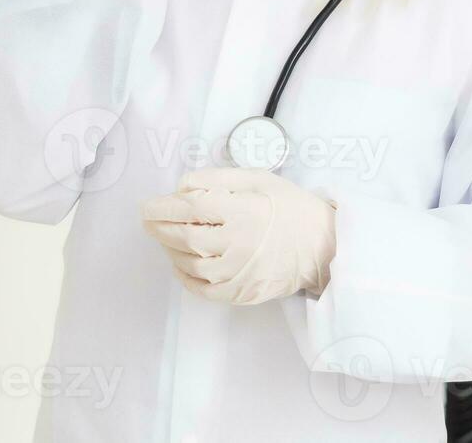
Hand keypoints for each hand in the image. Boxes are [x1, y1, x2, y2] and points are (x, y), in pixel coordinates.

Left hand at [140, 167, 337, 305]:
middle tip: (148, 221)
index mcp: (243, 211)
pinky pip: (206, 291)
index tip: (147, 206)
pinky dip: (187, 279)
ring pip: (192, 265)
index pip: (191, 209)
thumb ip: (217, 179)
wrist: (324, 244)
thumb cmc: (290, 206)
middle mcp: (239, 244)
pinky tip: (179, 266)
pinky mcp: (244, 293)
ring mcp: (241, 273)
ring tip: (164, 238)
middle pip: (186, 238)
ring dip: (171, 251)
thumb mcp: (257, 178)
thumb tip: (181, 186)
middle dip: (160, 228)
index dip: (163, 207)